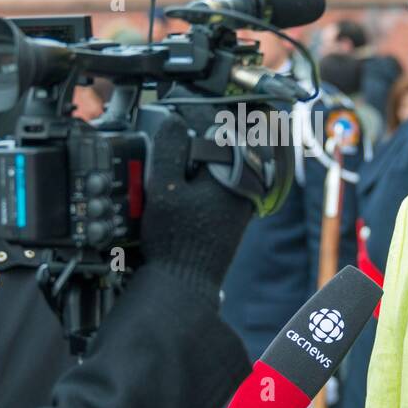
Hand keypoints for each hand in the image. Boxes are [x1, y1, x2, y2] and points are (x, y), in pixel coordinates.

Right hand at [142, 110, 253, 302]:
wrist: (186, 285)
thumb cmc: (176, 242)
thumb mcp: (164, 188)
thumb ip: (169, 151)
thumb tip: (174, 122)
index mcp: (232, 175)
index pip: (214, 134)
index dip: (188, 132)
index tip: (170, 138)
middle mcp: (244, 189)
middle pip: (216, 153)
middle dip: (191, 155)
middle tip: (168, 169)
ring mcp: (241, 206)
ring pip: (215, 173)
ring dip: (193, 174)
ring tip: (172, 192)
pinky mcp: (233, 220)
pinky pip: (215, 192)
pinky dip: (198, 192)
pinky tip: (180, 206)